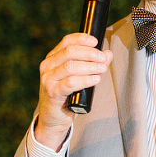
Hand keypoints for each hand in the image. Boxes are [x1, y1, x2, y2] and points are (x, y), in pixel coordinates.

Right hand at [34, 32, 112, 150]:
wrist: (54, 117)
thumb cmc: (67, 95)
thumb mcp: (79, 76)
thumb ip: (92, 64)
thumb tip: (107, 53)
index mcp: (53, 58)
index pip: (67, 41)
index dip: (82, 39)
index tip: (96, 41)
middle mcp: (48, 66)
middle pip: (70, 52)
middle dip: (89, 53)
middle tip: (103, 58)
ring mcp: (48, 79)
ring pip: (71, 66)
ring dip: (90, 66)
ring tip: (102, 69)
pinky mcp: (52, 92)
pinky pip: (70, 83)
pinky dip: (85, 80)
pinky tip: (95, 79)